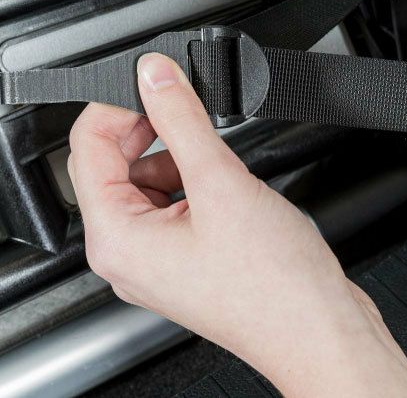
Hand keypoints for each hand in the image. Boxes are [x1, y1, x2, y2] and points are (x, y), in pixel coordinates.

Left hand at [68, 52, 406, 397]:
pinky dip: (192, 182)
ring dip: (173, 156)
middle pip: (111, 164)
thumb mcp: (221, 183)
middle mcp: (125, 255)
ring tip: (215, 160)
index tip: (151, 82)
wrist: (318, 332)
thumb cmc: (273, 287)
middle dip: (146, 130)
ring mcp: (154, 261)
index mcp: (115, 240)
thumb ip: (181, 118)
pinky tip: (224, 184)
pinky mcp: (183, 261)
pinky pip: (169, 205)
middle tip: (183, 107)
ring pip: (143, 183)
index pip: (87, 147)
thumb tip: (153, 75)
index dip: (116, 105)